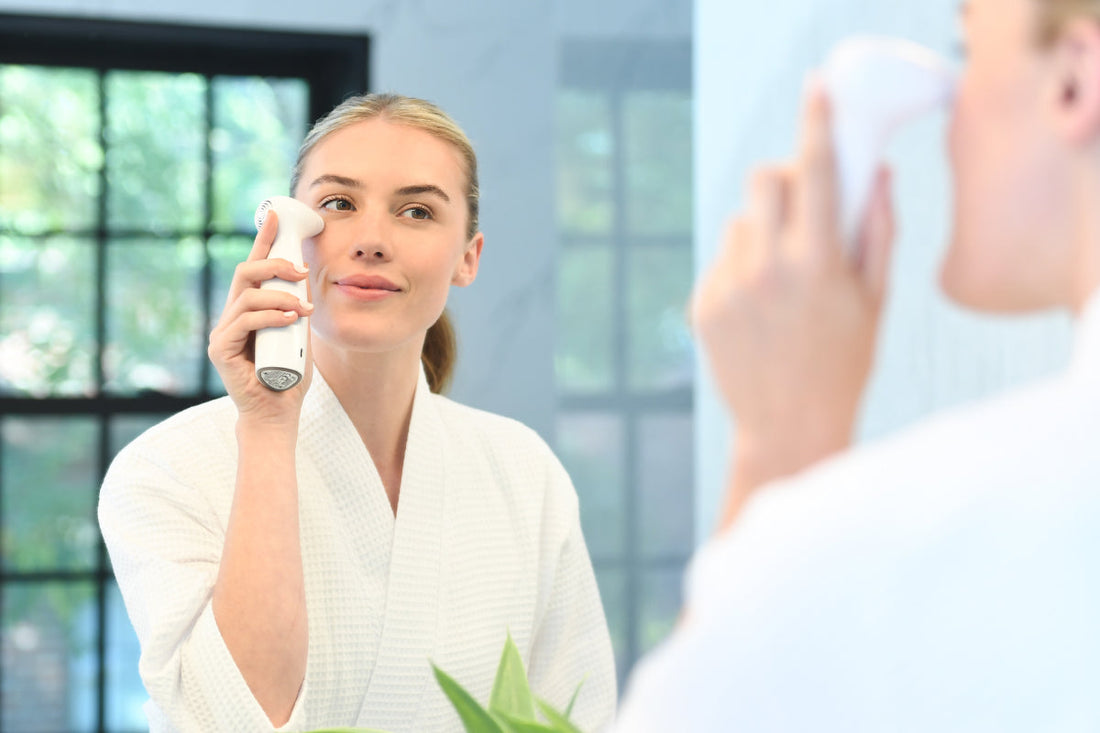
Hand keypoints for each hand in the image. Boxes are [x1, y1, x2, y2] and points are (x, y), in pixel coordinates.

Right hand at [208, 210, 314, 426]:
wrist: (277, 413)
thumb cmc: (290, 377)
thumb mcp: (302, 335)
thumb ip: (300, 309)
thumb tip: (310, 277)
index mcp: (250, 309)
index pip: (254, 268)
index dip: (263, 240)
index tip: (276, 216)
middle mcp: (233, 316)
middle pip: (245, 273)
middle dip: (273, 263)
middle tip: (302, 271)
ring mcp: (224, 332)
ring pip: (247, 296)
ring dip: (279, 296)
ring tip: (303, 308)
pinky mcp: (221, 349)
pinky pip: (245, 321)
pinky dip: (269, 316)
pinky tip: (289, 318)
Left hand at [691, 79, 895, 512]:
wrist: (788, 428)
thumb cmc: (845, 365)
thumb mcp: (875, 300)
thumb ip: (877, 231)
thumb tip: (875, 174)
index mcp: (818, 264)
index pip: (816, 171)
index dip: (817, 123)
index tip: (817, 92)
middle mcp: (766, 269)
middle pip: (762, 180)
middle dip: (785, 180)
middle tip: (803, 206)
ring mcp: (728, 287)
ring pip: (741, 222)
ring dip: (764, 229)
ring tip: (784, 276)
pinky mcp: (703, 304)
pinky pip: (723, 258)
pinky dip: (743, 265)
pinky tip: (762, 306)